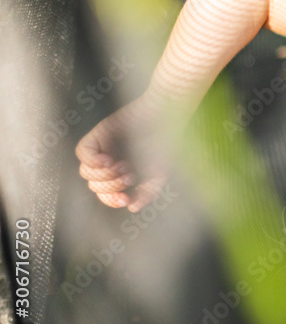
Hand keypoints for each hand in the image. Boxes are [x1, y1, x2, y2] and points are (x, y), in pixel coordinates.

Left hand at [75, 92, 179, 211]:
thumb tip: (133, 208)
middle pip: (93, 185)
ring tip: (123, 167)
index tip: (125, 200)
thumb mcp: (159, 173)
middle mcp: (108, 162)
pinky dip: (92, 161)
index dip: (111, 200)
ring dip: (104, 175)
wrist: (165, 116)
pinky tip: (109, 160)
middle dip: (110, 186)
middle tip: (129, 176)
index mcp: (120, 173)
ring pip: (85, 172)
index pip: (105, 193)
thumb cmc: (165, 142)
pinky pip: (83, 153)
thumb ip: (147, 192)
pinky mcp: (97, 134)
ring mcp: (101, 148)